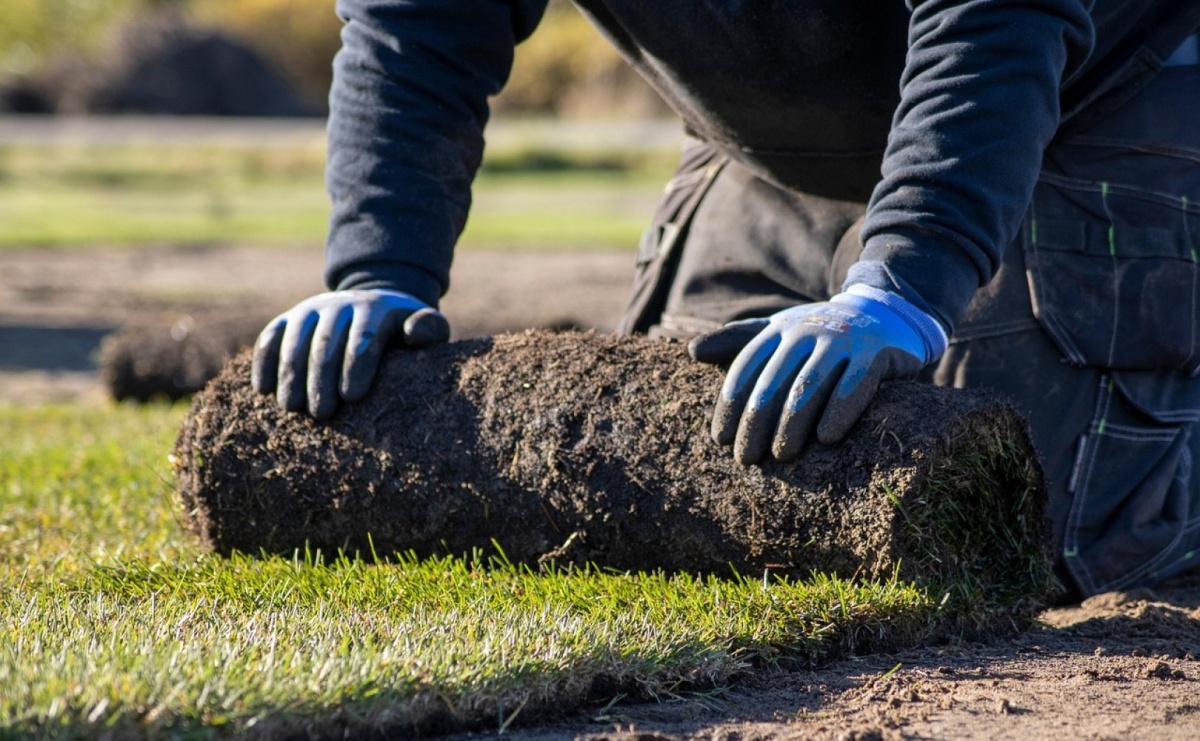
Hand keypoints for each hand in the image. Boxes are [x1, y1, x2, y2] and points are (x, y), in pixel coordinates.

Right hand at [252, 289, 449, 419]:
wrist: (373, 305)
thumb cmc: (403, 330)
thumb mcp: (426, 325)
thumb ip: (430, 328)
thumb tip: (415, 333)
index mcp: (375, 309)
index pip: (365, 335)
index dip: (357, 364)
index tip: (352, 396)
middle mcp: (339, 305)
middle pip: (326, 341)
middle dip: (321, 378)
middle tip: (321, 414)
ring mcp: (310, 310)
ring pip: (295, 339)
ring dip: (290, 373)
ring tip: (291, 408)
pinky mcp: (288, 319)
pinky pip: (271, 336)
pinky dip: (264, 360)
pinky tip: (262, 390)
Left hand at [688, 286, 945, 463]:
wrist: (888, 316)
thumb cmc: (822, 335)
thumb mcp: (781, 332)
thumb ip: (739, 341)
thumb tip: (692, 352)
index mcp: (780, 330)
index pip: (746, 368)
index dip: (730, 405)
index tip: (719, 440)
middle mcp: (807, 331)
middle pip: (773, 381)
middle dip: (756, 423)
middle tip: (746, 458)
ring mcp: (843, 340)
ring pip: (809, 385)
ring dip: (791, 423)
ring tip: (781, 456)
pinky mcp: (877, 353)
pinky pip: (855, 385)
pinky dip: (839, 412)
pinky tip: (826, 439)